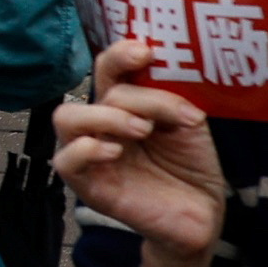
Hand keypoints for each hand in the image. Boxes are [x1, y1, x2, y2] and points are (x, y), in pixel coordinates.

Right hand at [51, 37, 223, 266]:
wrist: (201, 214)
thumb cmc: (192, 166)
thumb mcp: (188, 124)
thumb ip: (169, 97)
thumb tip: (156, 73)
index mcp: (124, 105)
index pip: (108, 70)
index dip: (119, 55)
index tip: (145, 51)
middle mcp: (102, 124)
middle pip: (84, 91)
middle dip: (117, 92)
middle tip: (151, 112)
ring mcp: (91, 154)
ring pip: (66, 119)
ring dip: (105, 117)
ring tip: (141, 131)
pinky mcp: (87, 185)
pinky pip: (65, 161)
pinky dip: (87, 149)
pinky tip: (115, 151)